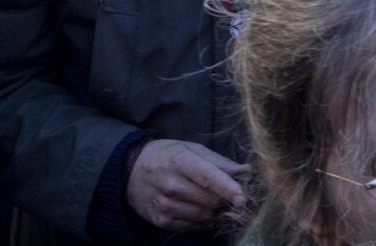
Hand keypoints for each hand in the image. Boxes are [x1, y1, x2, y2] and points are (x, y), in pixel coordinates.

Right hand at [125, 139, 245, 230]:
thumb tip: (246, 170)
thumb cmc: (167, 156)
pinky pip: (191, 225)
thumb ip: (220, 162)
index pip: (209, 177)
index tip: (242, 198)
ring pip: (203, 215)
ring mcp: (164, 205)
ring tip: (197, 195)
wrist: (129, 170)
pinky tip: (187, 204)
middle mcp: (171, 184)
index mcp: (181, 161)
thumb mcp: (191, 149)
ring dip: (208, 208)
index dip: (228, 188)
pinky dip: (196, 217)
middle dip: (220, 197)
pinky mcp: (160, 220)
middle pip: (211, 200)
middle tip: (214, 189)